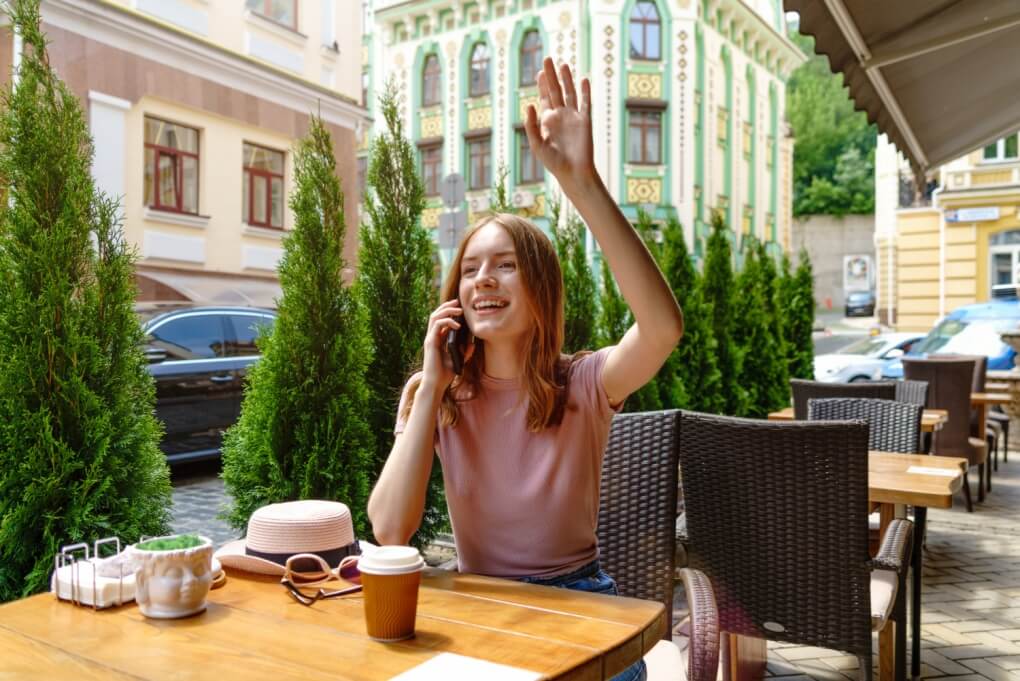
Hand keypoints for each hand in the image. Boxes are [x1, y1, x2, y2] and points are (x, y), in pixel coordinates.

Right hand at [421, 300, 473, 393]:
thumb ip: (464, 352)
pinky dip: (447, 321)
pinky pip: (437, 325)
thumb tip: (472, 344)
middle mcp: (432, 337)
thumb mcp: (459, 360)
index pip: (440, 321)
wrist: (436, 384)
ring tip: (458, 310)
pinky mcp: (430, 342)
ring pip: (435, 317)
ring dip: (447, 310)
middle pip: (435, 315)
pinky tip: (457, 325)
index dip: (448, 312)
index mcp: (437, 340)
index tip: (459, 308)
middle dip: (446, 306)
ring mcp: (430, 339)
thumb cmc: (445, 374)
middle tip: (457, 302)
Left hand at [524, 58, 597, 194]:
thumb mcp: (537, 145)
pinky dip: (585, 90)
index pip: (544, 98)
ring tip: (563, 64)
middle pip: (555, 90)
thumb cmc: (553, 162)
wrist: (573, 172)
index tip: (540, 71)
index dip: (541, 84)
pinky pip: (585, 102)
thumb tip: (529, 105)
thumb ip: (531, 125)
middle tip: (547, 58)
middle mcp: (560, 115)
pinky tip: (583, 79)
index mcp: (547, 120)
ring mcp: (573, 116)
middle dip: (551, 75)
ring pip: (570, 93)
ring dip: (567, 79)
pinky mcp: (585, 120)